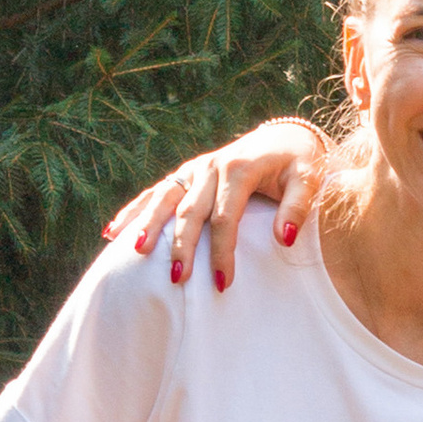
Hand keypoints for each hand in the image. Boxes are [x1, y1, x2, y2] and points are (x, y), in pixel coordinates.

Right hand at [103, 123, 330, 290]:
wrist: (286, 138)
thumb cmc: (300, 164)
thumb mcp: (309, 180)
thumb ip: (297, 207)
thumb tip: (284, 239)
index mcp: (238, 169)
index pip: (224, 217)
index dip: (222, 251)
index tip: (223, 283)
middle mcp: (211, 167)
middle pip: (190, 211)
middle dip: (182, 247)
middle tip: (177, 280)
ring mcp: (195, 169)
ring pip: (165, 198)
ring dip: (148, 225)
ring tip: (135, 252)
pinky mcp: (187, 174)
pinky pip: (157, 193)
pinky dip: (135, 210)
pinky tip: (113, 231)